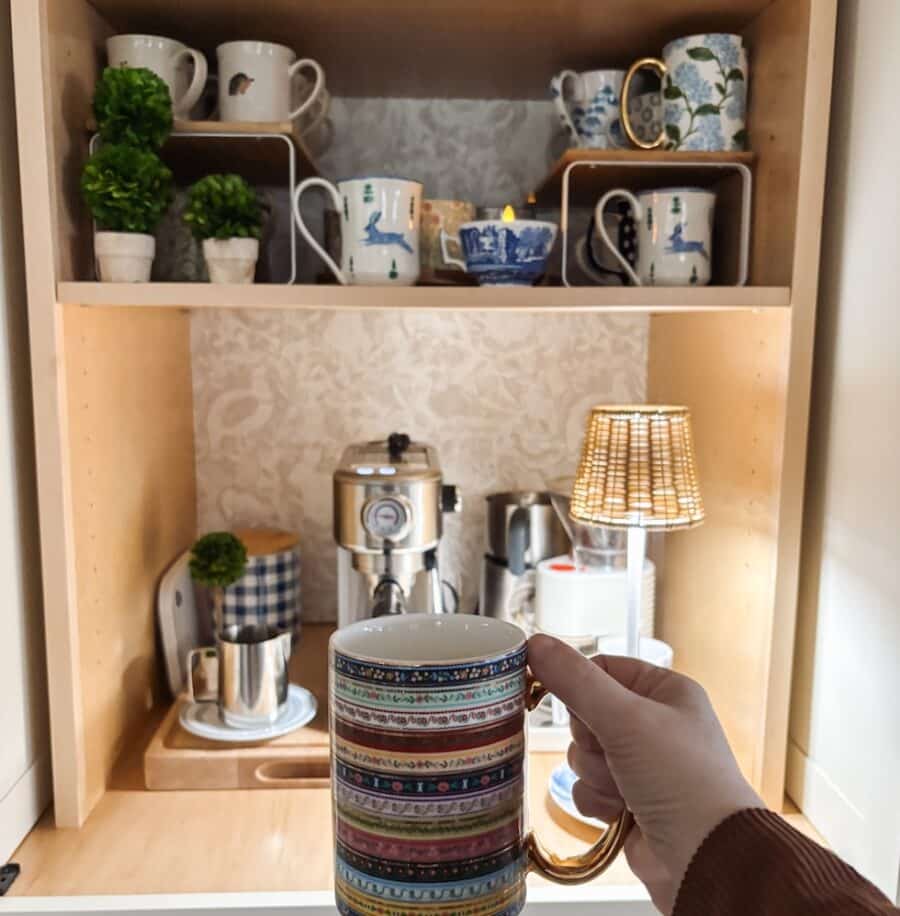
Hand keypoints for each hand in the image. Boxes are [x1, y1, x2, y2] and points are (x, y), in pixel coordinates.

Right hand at [528, 634, 762, 913]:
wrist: (708, 860)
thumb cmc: (683, 781)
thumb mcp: (626, 719)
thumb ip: (576, 681)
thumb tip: (536, 644)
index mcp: (664, 692)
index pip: (602, 668)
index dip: (577, 683)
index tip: (555, 693)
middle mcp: (653, 725)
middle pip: (585, 714)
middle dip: (590, 739)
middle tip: (613, 750)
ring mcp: (640, 765)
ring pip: (582, 754)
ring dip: (594, 773)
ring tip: (625, 788)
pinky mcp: (627, 801)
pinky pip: (586, 787)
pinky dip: (596, 800)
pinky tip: (619, 811)